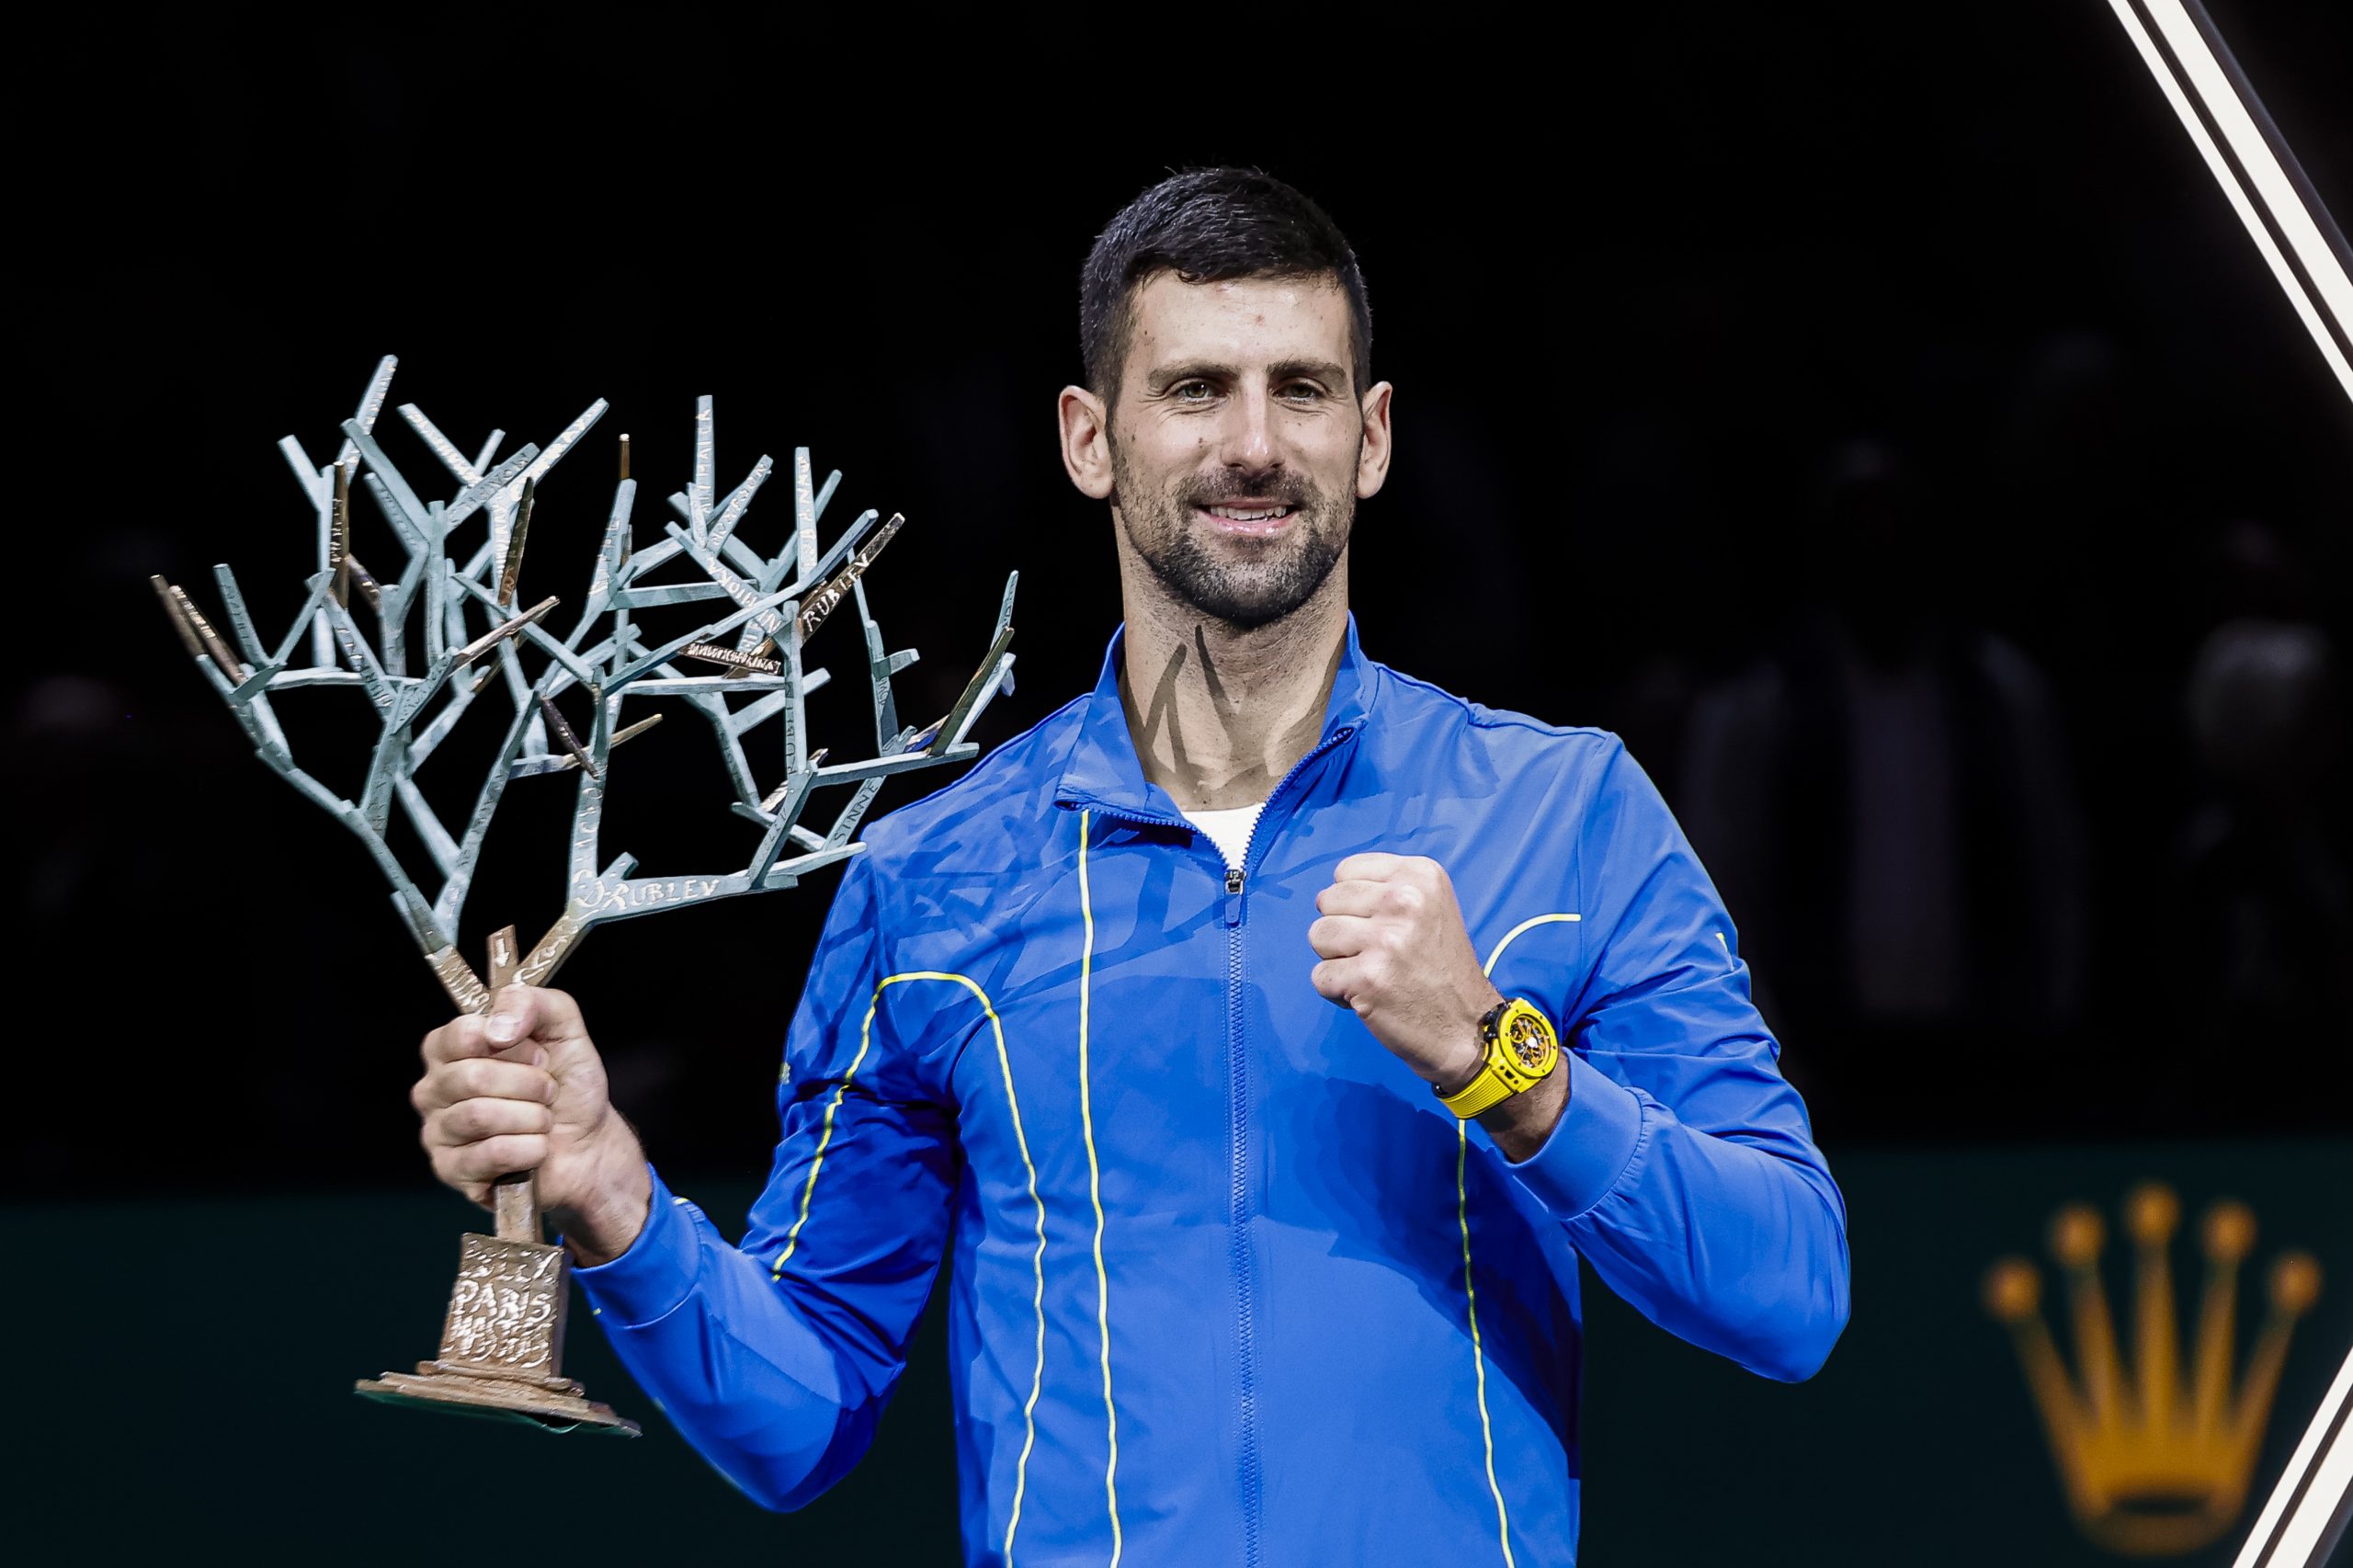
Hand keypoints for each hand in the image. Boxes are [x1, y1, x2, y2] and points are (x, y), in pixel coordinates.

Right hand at [411, 985, 650, 1264]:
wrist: (588, 1142)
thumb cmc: (567, 1084)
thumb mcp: (562, 1028)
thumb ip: (530, 1002)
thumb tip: (495, 1027)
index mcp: (450, 1047)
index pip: (461, 1035)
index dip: (512, 1045)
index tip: (538, 1055)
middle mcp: (434, 1087)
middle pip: (471, 1078)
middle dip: (528, 1084)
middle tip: (548, 1091)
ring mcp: (438, 1131)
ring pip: (478, 1117)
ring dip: (531, 1117)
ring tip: (543, 1119)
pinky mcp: (451, 1171)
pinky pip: (489, 1155)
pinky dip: (528, 1149)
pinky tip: (537, 1148)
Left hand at [1308, 853, 1501, 1091]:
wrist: (1467, 1027)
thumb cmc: (1441, 968)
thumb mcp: (1429, 907)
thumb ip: (1385, 889)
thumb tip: (1325, 896)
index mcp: (1421, 875)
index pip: (1346, 870)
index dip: (1353, 902)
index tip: (1382, 925)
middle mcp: (1405, 900)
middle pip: (1327, 901)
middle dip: (1342, 930)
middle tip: (1378, 954)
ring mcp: (1385, 939)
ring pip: (1318, 936)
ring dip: (1337, 960)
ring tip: (1372, 972)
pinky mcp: (1367, 978)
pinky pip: (1319, 976)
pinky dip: (1336, 992)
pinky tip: (1369, 995)